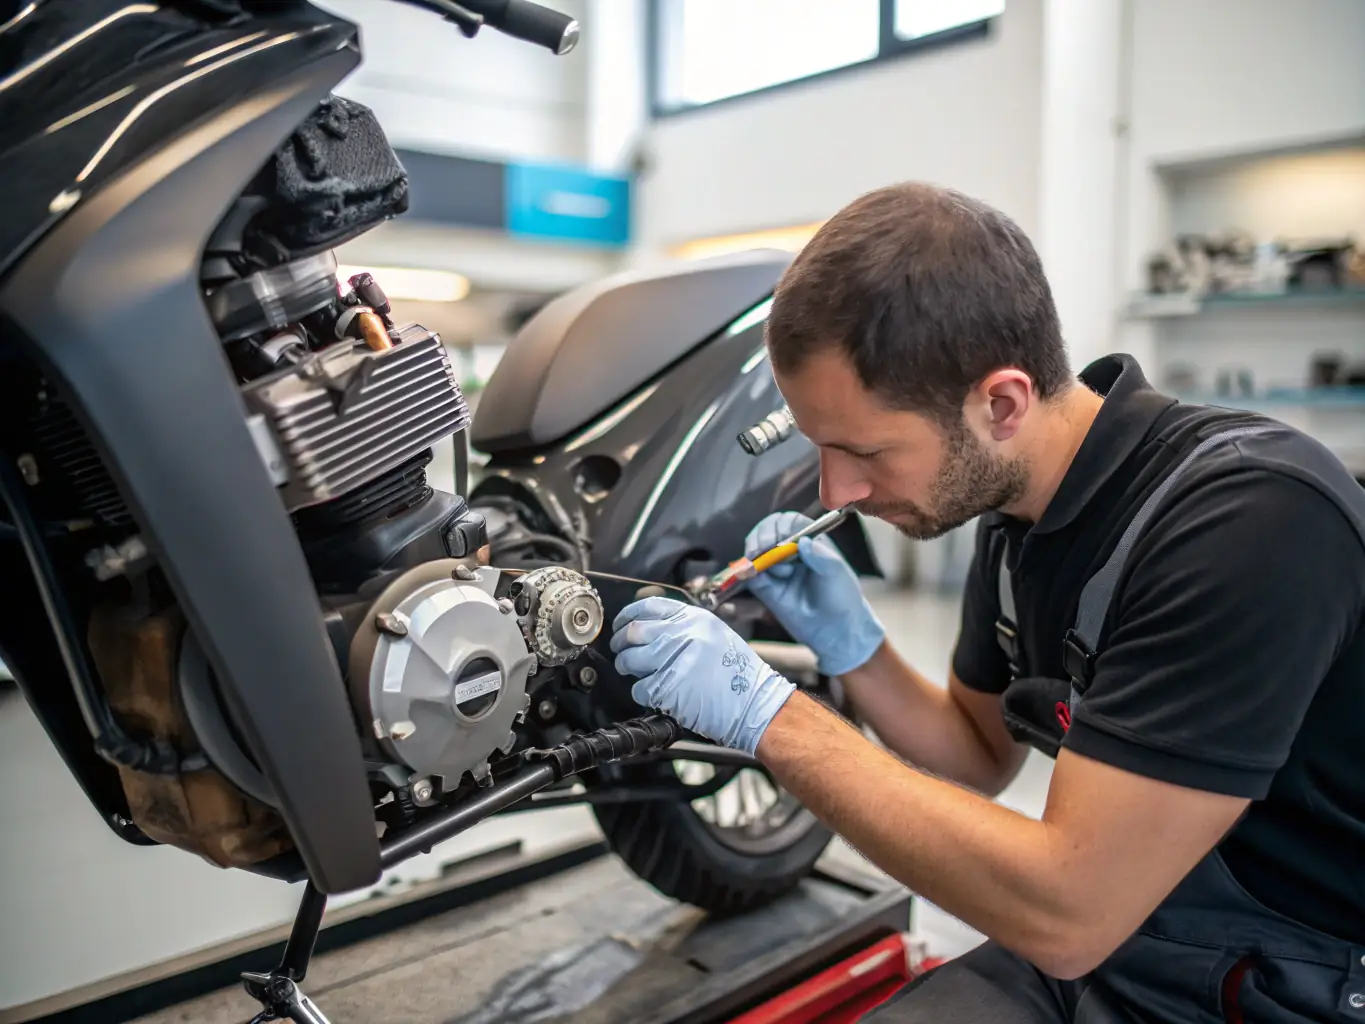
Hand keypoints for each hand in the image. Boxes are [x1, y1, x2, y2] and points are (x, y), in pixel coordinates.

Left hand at [610, 597, 795, 753]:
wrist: (756, 704)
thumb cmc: (739, 675)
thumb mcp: (716, 635)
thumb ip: (685, 627)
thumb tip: (651, 627)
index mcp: (695, 619)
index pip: (649, 606)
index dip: (628, 614)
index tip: (622, 623)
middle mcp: (683, 635)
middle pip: (634, 631)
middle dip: (620, 642)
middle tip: (621, 650)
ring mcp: (675, 661)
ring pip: (630, 659)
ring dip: (625, 666)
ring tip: (631, 670)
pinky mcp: (669, 688)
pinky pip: (640, 687)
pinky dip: (640, 691)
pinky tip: (652, 692)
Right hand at [743, 511, 884, 675]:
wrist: (837, 631)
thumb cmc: (842, 597)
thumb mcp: (837, 572)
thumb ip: (820, 555)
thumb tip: (801, 541)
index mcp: (809, 542)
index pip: (789, 522)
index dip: (780, 526)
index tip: (780, 539)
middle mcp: (790, 552)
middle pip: (767, 532)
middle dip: (762, 537)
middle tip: (762, 549)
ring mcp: (776, 569)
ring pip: (755, 551)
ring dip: (756, 555)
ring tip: (763, 566)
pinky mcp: (765, 588)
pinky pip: (750, 576)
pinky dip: (746, 572)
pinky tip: (751, 574)